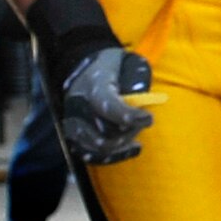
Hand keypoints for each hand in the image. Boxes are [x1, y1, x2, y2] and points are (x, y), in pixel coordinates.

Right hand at [56, 45, 153, 167]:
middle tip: (143, 123)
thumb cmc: (115, 68)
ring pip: (98, 146)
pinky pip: (91, 154)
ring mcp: (72, 121)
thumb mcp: (130, 65)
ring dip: (122, 144)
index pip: (107, 106)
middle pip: (103, 131)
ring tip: (137, 138)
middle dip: (128, 131)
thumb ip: (136, 82)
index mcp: (92, 83)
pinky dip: (113, 155)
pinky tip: (132, 148)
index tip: (149, 118)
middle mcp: (77, 104)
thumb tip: (142, 104)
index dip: (129, 116)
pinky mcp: (72, 134)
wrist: (87, 69)